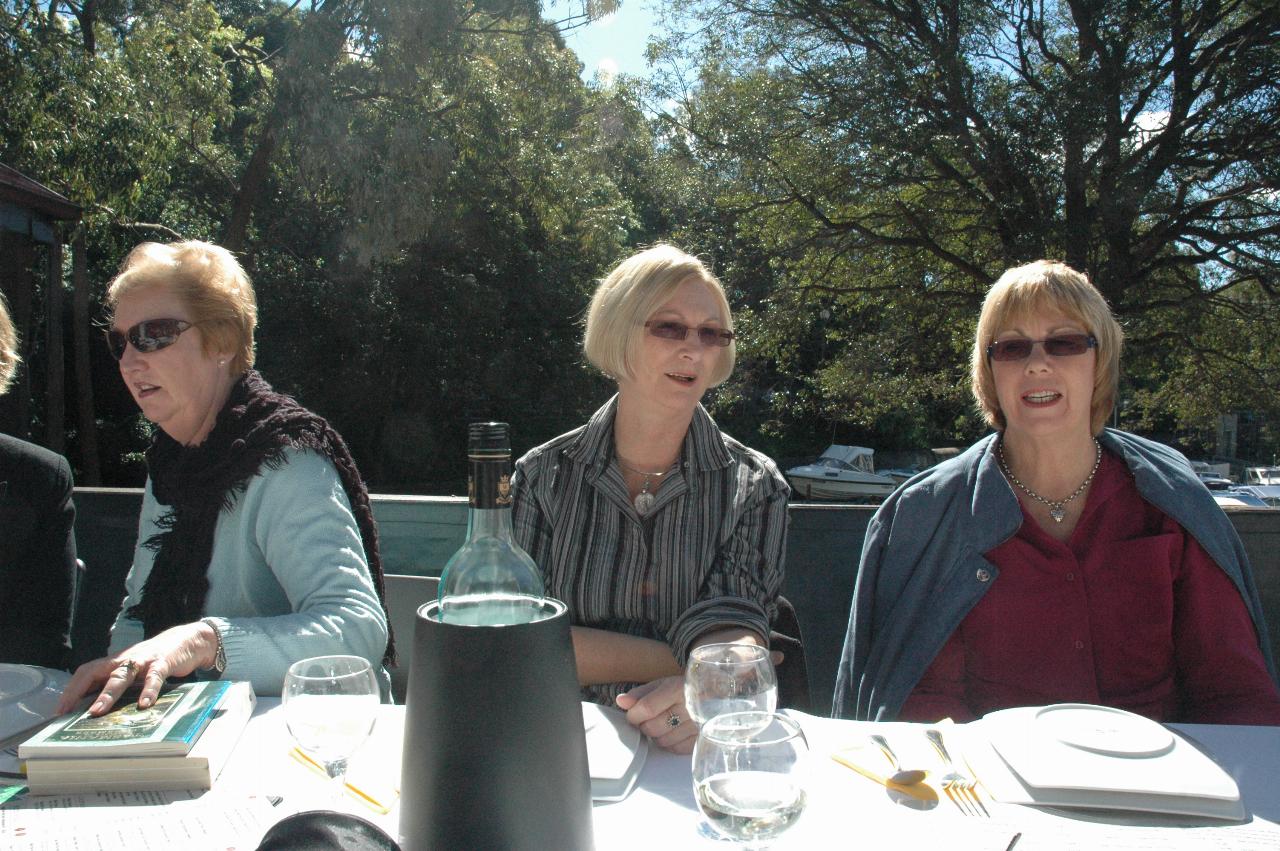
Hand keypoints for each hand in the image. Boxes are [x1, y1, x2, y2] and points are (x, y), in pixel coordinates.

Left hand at [57, 621, 218, 715]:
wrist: (187, 640)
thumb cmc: (155, 660)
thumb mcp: (133, 671)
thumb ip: (117, 683)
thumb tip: (94, 706)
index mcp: (114, 662)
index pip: (86, 672)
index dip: (71, 690)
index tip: (60, 710)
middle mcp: (124, 659)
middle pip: (96, 672)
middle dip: (79, 691)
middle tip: (68, 711)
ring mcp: (142, 660)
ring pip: (121, 675)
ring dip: (108, 693)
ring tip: (98, 710)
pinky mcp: (162, 662)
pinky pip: (154, 677)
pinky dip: (148, 690)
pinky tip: (145, 704)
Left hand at [616, 675, 697, 754]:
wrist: (717, 696)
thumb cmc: (686, 690)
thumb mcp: (663, 684)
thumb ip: (641, 693)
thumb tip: (621, 701)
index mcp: (678, 689)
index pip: (647, 708)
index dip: (634, 714)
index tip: (633, 714)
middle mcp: (689, 708)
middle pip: (652, 727)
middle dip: (645, 725)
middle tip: (651, 718)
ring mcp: (697, 727)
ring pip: (661, 741)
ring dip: (657, 735)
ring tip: (665, 723)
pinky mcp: (701, 740)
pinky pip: (674, 749)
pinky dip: (669, 743)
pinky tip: (674, 731)